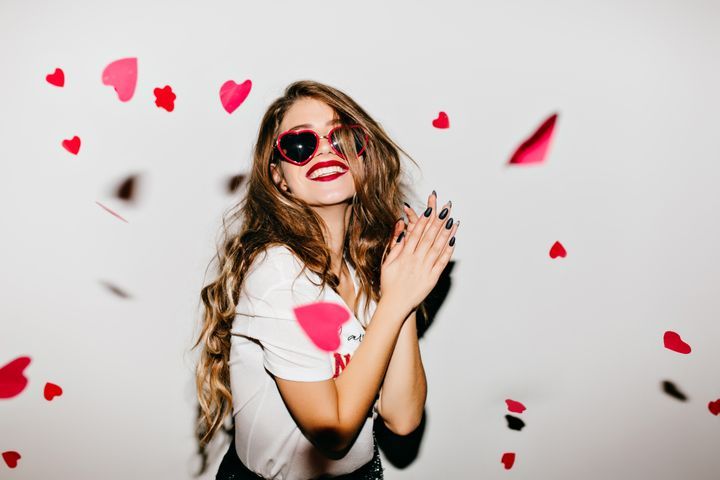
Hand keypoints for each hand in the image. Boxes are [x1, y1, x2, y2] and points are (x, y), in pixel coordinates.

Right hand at [380, 191, 458, 314]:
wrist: (395, 304)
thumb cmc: (389, 283)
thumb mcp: (387, 262)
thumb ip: (395, 244)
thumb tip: (401, 227)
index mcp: (404, 255)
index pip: (415, 233)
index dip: (424, 220)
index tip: (430, 209)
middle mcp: (415, 260)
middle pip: (429, 237)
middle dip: (438, 222)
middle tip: (446, 209)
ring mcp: (425, 269)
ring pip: (437, 248)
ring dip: (446, 234)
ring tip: (453, 222)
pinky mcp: (432, 278)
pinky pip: (441, 263)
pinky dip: (448, 252)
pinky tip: (453, 242)